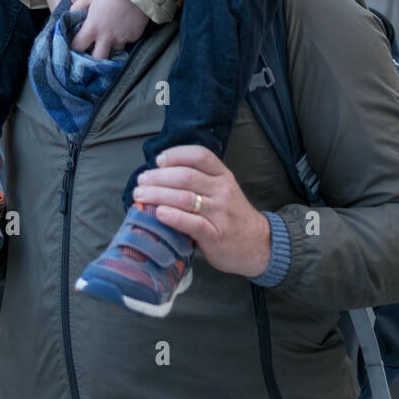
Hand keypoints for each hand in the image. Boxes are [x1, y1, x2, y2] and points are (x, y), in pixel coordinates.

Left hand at [68, 0, 148, 58]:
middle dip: (94, 57)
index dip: (75, 47)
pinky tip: (124, 25)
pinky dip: (124, 36)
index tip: (77, 45)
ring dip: (111, 44)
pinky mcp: (134, 36)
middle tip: (93, 51)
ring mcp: (122, 38)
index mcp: (93, 27)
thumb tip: (71, 15)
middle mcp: (107, 37)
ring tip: (112, 32)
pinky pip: (127, 41)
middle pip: (97, 59)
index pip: (78, 46)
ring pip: (114, 49)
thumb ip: (77, 7)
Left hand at [133, 146, 271, 277]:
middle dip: (158, 177)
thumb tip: (160, 175)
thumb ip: (200, 182)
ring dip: (158, 195)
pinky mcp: (215, 235)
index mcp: (223, 176)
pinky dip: (172, 216)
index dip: (176, 154)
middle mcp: (223, 191)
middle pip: (186, 176)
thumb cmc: (231, 216)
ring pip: (185, 198)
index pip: (200, 156)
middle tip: (141, 181)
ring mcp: (220, 213)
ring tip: (141, 196)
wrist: (258, 244)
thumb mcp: (222, 191)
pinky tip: (158, 213)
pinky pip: (191, 223)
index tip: (158, 160)